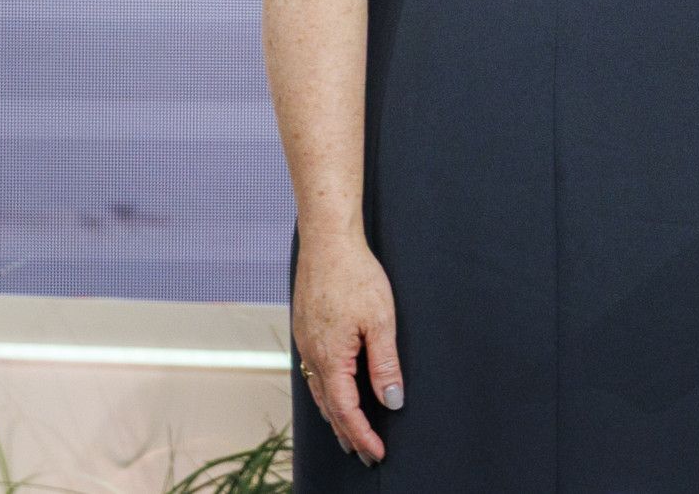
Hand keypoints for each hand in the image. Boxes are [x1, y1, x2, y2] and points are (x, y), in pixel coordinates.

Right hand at [291, 232, 402, 464]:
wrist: (327, 243)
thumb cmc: (356, 276)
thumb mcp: (381, 321)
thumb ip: (386, 364)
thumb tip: (393, 401)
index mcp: (330, 358)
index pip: (346, 410)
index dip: (362, 434)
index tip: (376, 453)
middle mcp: (312, 356)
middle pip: (330, 408)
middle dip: (348, 434)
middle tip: (365, 455)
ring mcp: (305, 344)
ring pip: (320, 393)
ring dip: (336, 416)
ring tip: (349, 435)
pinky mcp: (306, 332)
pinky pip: (314, 373)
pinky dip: (327, 393)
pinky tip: (335, 393)